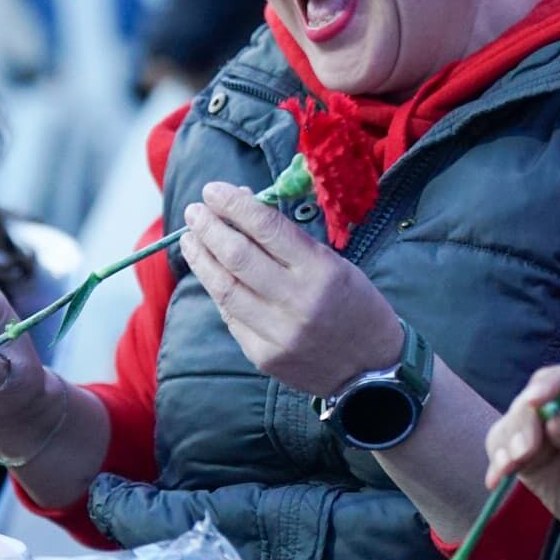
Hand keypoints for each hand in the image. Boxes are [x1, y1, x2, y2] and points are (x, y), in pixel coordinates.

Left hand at [180, 181, 402, 395]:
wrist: (370, 370)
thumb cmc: (357, 306)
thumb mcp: (336, 266)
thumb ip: (290, 243)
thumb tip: (245, 210)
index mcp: (322, 271)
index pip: (268, 229)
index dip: (235, 206)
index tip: (214, 190)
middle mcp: (297, 301)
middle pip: (238, 257)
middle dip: (210, 228)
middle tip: (195, 211)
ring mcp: (277, 332)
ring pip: (224, 288)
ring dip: (201, 259)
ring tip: (189, 238)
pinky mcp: (263, 355)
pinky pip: (231, 316)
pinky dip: (218, 290)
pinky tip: (210, 274)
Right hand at [485, 362, 559, 550]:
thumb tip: (551, 418)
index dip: (548, 386)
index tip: (535, 402)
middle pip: (532, 397)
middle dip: (524, 421)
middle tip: (525, 452)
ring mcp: (544, 422)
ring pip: (512, 420)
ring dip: (508, 442)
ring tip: (510, 466)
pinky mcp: (527, 447)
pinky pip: (502, 446)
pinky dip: (497, 460)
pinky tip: (497, 478)